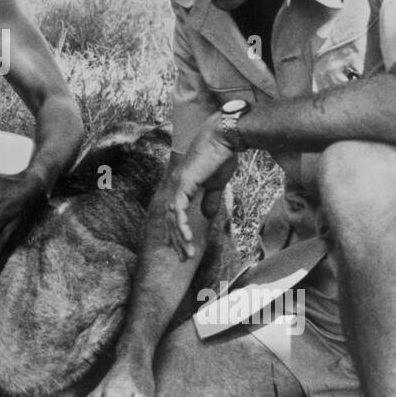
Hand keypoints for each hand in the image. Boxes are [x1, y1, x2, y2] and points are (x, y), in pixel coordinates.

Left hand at [166, 118, 235, 260]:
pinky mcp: (184, 184)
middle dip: (176, 241)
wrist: (225, 138)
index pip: (174, 213)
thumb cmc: (222, 156)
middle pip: (170, 219)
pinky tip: (187, 240)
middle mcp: (175, 186)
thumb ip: (210, 199)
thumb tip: (207, 215)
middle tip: (184, 258)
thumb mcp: (216, 183)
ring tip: (187, 255)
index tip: (181, 247)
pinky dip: (181, 226)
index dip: (176, 232)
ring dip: (180, 239)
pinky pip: (178, 210)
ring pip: (172, 218)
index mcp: (182, 185)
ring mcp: (177, 184)